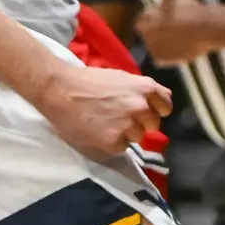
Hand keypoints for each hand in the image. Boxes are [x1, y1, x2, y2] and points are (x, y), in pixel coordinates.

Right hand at [30, 63, 172, 156]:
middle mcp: (141, 107)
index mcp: (144, 88)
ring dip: (125, 133)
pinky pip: (121, 147)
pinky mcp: (115, 142)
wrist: (59, 90)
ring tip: (105, 123)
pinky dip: (111, 142)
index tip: (147, 111)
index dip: (156, 109)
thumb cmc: (86, 80)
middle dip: (140, 123)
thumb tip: (162, 97)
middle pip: (153, 124)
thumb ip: (141, 90)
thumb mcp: (120, 77)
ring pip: (137, 137)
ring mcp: (129, 126)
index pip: (166, 105)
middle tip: (120, 118)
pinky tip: (97, 131)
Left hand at [135, 0, 215, 64]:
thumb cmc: (190, 7)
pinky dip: (166, 55)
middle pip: (145, 34)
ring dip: (160, 43)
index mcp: (145, 17)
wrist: (206, 28)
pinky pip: (159, 59)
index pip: (141, 20)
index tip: (166, 19)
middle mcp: (145, 34)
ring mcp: (152, 48)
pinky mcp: (161, 60)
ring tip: (177, 38)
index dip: (153, 19)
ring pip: (152, 46)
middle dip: (154, 32)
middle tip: (173, 29)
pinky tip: (178, 47)